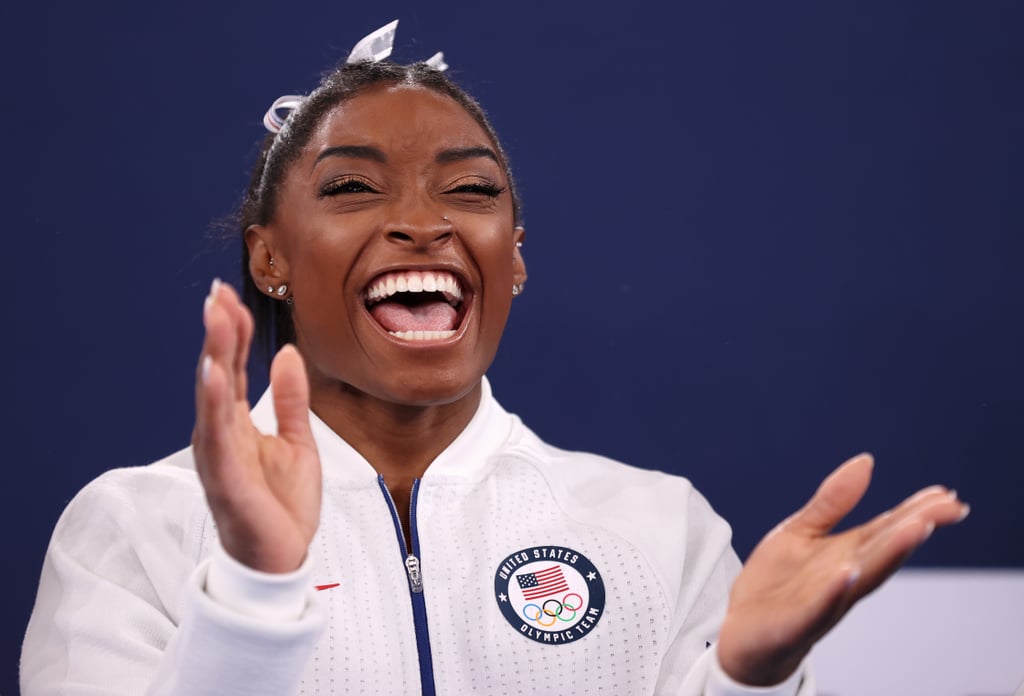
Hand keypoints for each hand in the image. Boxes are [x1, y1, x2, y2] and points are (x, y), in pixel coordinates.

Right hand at [192, 279, 320, 572]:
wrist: (284, 559)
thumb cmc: (283, 505)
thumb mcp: (298, 441)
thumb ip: (291, 398)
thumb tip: (289, 352)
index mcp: (237, 424)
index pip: (233, 367)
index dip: (233, 331)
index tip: (231, 295)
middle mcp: (221, 433)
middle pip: (217, 373)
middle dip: (218, 333)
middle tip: (217, 292)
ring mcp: (219, 455)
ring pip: (211, 397)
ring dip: (213, 356)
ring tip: (215, 319)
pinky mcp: (225, 478)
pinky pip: (216, 436)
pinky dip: (213, 402)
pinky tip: (215, 373)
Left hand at [717, 453, 968, 685]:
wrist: (743, 634)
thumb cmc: (778, 584)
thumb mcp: (801, 530)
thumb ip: (833, 501)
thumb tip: (866, 460)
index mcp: (846, 555)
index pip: (885, 530)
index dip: (916, 512)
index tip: (948, 496)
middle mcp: (843, 579)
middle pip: (883, 551)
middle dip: (912, 529)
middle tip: (947, 508)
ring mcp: (823, 602)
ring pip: (861, 578)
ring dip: (889, 554)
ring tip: (917, 527)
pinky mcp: (795, 622)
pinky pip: (817, 607)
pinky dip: (834, 590)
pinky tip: (847, 571)